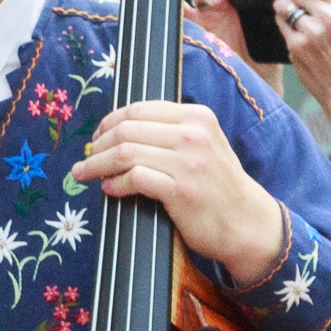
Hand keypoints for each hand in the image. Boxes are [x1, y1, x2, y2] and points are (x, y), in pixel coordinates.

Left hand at [75, 100, 285, 287]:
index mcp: (197, 116)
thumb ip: (172, 132)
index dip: (110, 122)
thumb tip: (122, 130)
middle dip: (98, 144)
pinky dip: (115, 183)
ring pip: (125, 152)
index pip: (139, 109)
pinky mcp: (181, 190)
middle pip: (127, 129)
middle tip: (86, 159)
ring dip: (97, 164)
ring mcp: (188, 162)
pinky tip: (109, 189)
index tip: (97, 136)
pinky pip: (135, 178)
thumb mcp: (204, 145)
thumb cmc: (218, 186)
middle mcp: (193, 134)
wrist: (246, 221)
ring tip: (85, 174)